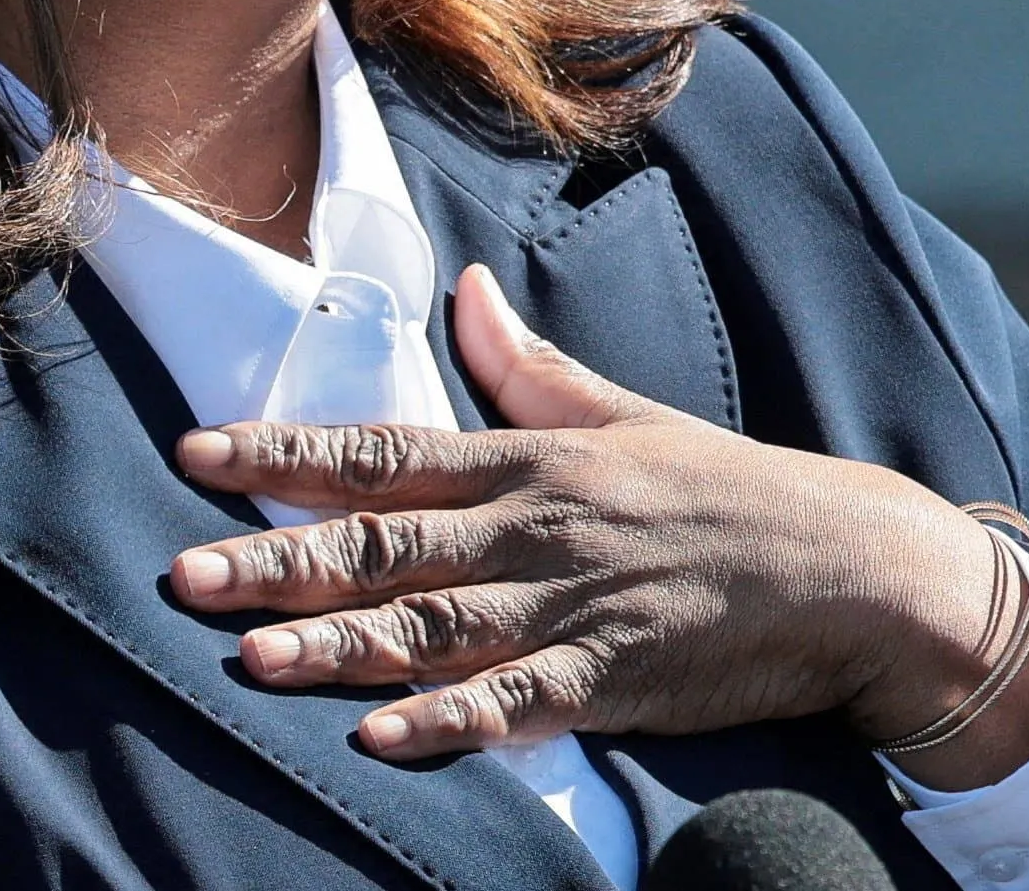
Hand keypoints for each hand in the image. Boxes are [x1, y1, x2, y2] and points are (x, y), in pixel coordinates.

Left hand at [166, 265, 1028, 787]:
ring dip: (337, 644)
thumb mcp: (622, 412)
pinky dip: (449, 722)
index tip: (193, 456)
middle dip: (275, 557)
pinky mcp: (615, 677)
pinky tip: (383, 738)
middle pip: (382, 542)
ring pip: (432, 624)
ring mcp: (572, 603)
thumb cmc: (724, 491)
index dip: (283, 453)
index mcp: (527, 458)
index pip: (380, 449)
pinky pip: (517, 705)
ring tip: (251, 659)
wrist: (849, 564)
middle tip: (180, 575)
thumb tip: (467, 290)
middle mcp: (534, 525)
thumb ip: (526, 365)